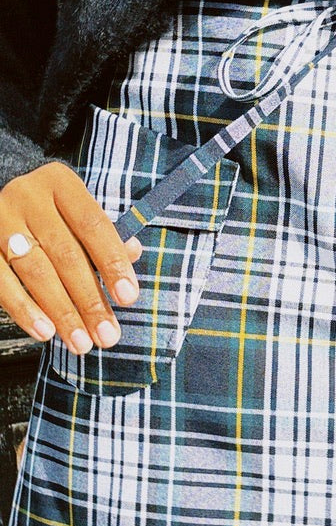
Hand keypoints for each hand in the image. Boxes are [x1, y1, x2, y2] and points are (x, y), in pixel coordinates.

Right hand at [0, 162, 142, 353]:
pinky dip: (25, 310)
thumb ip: (105, 235)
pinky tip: (45, 331)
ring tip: (81, 342)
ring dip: (62, 312)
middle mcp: (28, 196)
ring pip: (36, 272)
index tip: (128, 298)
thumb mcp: (78, 213)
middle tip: (107, 335)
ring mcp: (1, 220)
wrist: (5, 202)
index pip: (93, 226)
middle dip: (90, 300)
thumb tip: (132, 253)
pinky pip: (2, 282)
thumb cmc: (53, 213)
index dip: (112, 263)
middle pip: (65, 254)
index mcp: (60, 183)